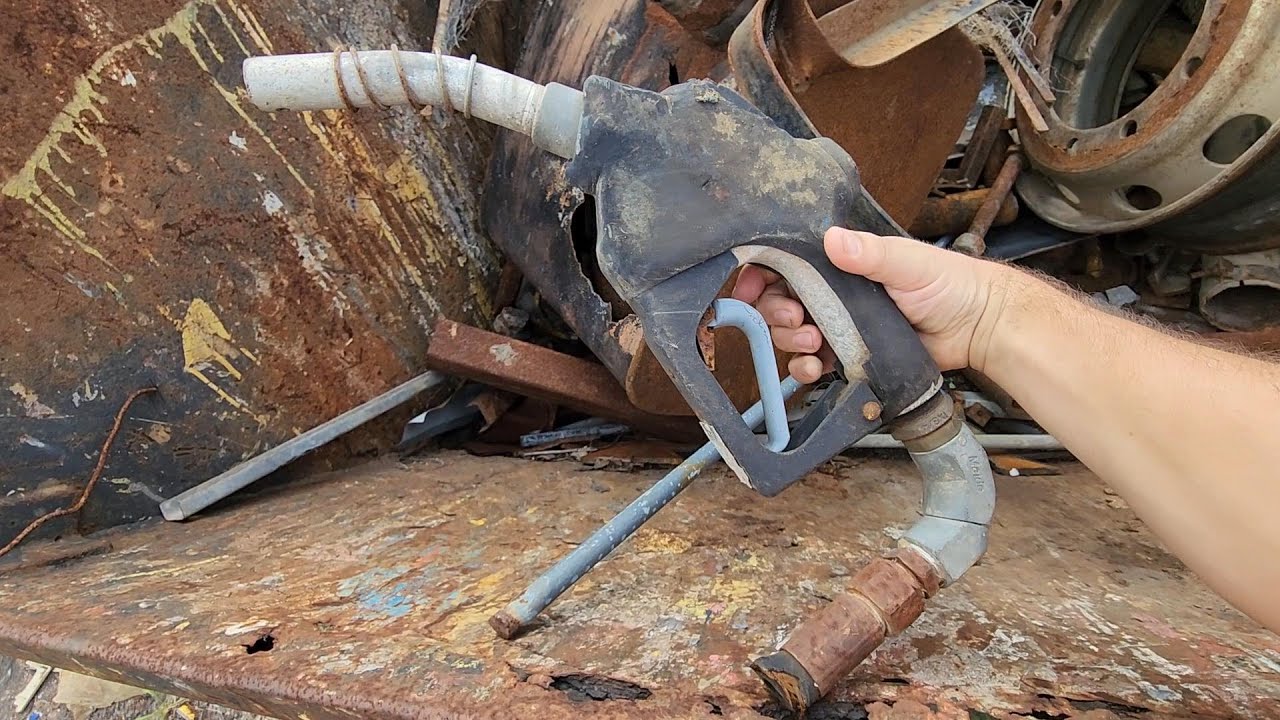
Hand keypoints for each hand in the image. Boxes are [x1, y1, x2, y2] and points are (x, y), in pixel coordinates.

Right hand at [731, 227, 1018, 382]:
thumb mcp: (907, 261)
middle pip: (778, 303)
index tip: (747, 289)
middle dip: (775, 314)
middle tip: (796, 319)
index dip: (759, 276)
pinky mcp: (849, 355)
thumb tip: (833, 239)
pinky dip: (805, 369)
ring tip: (815, 342)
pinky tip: (816, 368)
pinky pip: (813, 365)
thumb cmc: (948, 283)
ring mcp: (838, 326)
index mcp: (840, 263)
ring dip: (791, 342)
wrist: (977, 326)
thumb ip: (869, 253)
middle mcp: (832, 293)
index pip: (784, 264)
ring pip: (790, 336)